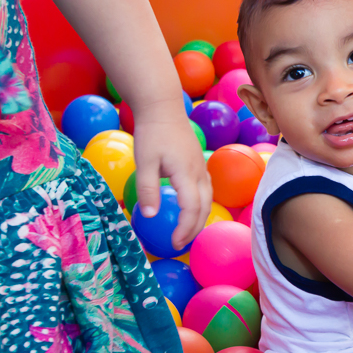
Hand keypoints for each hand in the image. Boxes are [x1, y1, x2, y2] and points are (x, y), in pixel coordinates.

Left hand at [133, 102, 211, 249]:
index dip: (185, 229)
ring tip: (187, 232)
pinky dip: (201, 205)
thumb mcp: (144, 161)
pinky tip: (190, 210)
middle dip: (194, 229)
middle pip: (204, 208)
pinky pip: (206, 190)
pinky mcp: (199, 164)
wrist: (163, 107)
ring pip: (208, 199)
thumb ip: (148, 189)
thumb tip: (150, 216)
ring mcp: (201, 168)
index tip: (174, 243)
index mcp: (186, 173)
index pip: (192, 208)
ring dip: (199, 218)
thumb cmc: (152, 132)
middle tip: (180, 244)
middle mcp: (199, 173)